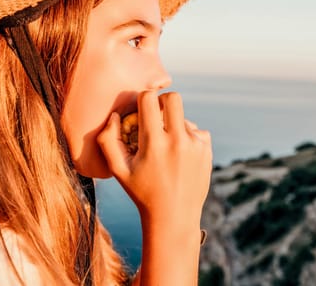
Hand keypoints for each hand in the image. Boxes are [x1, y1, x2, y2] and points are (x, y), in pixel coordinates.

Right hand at [97, 91, 212, 225]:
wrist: (174, 216)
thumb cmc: (142, 192)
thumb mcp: (117, 170)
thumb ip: (108, 140)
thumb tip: (116, 116)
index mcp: (154, 143)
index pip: (149, 99)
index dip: (142, 100)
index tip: (141, 111)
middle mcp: (177, 140)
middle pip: (173, 98)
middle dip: (162, 101)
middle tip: (156, 114)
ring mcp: (195, 144)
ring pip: (184, 117)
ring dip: (174, 125)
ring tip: (166, 148)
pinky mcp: (207, 150)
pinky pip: (196, 130)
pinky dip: (187, 137)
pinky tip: (179, 155)